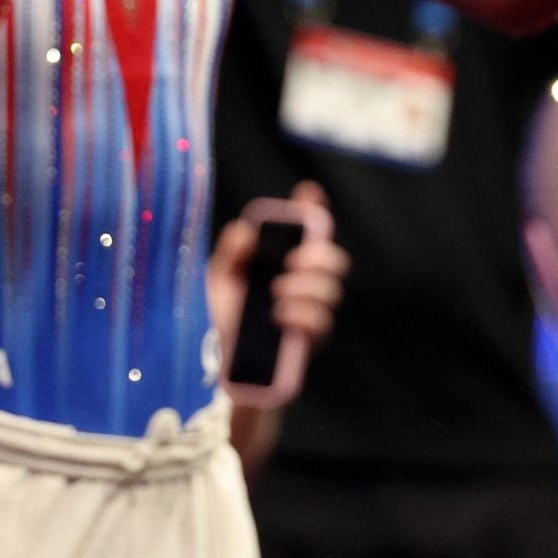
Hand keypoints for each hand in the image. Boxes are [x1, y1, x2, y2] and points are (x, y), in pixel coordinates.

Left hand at [205, 182, 349, 357]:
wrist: (222, 363)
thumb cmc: (226, 316)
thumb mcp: (221, 280)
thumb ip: (231, 253)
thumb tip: (244, 231)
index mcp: (286, 262)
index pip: (310, 230)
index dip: (314, 208)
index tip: (308, 194)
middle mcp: (306, 285)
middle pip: (336, 260)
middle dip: (321, 255)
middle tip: (294, 261)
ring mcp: (313, 313)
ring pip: (332, 291)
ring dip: (306, 287)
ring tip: (277, 292)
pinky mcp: (311, 342)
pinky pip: (321, 322)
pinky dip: (301, 314)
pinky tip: (279, 315)